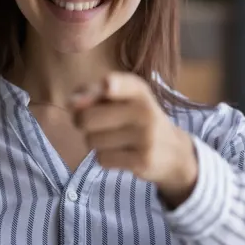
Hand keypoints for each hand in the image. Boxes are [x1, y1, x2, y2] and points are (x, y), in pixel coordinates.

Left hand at [69, 72, 198, 207]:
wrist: (173, 151)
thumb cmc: (137, 118)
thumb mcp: (123, 98)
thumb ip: (93, 93)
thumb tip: (71, 103)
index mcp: (138, 89)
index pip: (121, 84)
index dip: (111, 85)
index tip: (107, 86)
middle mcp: (144, 110)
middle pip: (87, 118)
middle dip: (82, 122)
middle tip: (97, 124)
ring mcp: (145, 137)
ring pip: (92, 140)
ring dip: (95, 142)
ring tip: (115, 139)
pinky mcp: (142, 160)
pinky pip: (102, 159)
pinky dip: (105, 158)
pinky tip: (121, 153)